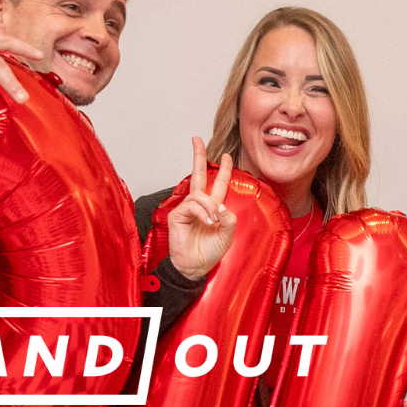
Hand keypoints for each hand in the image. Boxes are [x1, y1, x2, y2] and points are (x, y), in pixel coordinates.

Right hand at [166, 137, 236, 280]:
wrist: (195, 267)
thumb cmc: (209, 252)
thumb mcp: (227, 234)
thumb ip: (228, 218)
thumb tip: (219, 205)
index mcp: (212, 208)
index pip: (217, 184)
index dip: (222, 170)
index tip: (226, 156)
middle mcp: (198, 205)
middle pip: (197, 174)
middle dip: (198, 156)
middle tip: (196, 139)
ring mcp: (186, 209)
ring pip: (200, 195)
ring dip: (209, 206)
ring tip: (212, 221)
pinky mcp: (177, 215)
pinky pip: (192, 205)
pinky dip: (202, 212)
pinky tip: (206, 222)